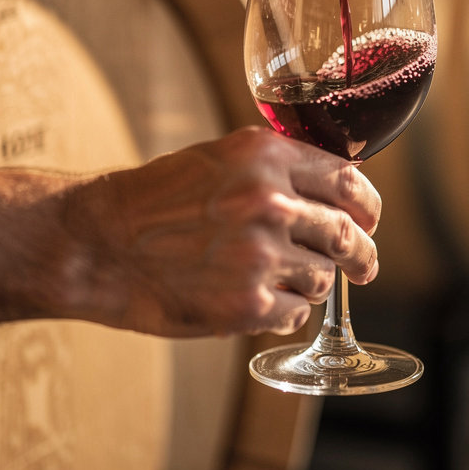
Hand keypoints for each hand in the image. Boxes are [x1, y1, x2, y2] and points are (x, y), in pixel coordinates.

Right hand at [67, 127, 380, 337]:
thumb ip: (280, 169)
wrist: (99, 243)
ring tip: (277, 279)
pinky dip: (284, 311)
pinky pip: (296, 313)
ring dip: (311, 282)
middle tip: (366, 265)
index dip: (368, 205)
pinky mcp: (247, 304)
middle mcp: (270, 201)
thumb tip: (341, 186)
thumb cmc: (156, 199)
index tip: (370, 219)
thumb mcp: (221, 159)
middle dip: (364, 253)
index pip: (348, 182)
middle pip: (348, 234)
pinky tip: (256, 301)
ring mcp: (260, 255)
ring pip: (324, 278)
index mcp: (265, 156)